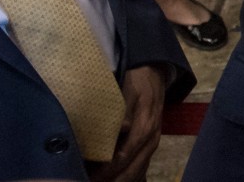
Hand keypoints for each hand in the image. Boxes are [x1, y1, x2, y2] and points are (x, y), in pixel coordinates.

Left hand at [89, 65, 166, 181]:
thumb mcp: (129, 90)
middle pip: (132, 170)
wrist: (155, 73)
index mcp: (144, 128)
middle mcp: (151, 139)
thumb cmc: (137, 81)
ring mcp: (153, 142)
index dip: (106, 170)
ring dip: (122, 180)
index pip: (124, 157)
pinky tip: (117, 181)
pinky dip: (131, 177)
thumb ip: (123, 110)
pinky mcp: (151, 143)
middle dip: (113, 180)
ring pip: (139, 171)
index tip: (89, 177)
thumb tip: (119, 129)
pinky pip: (143, 166)